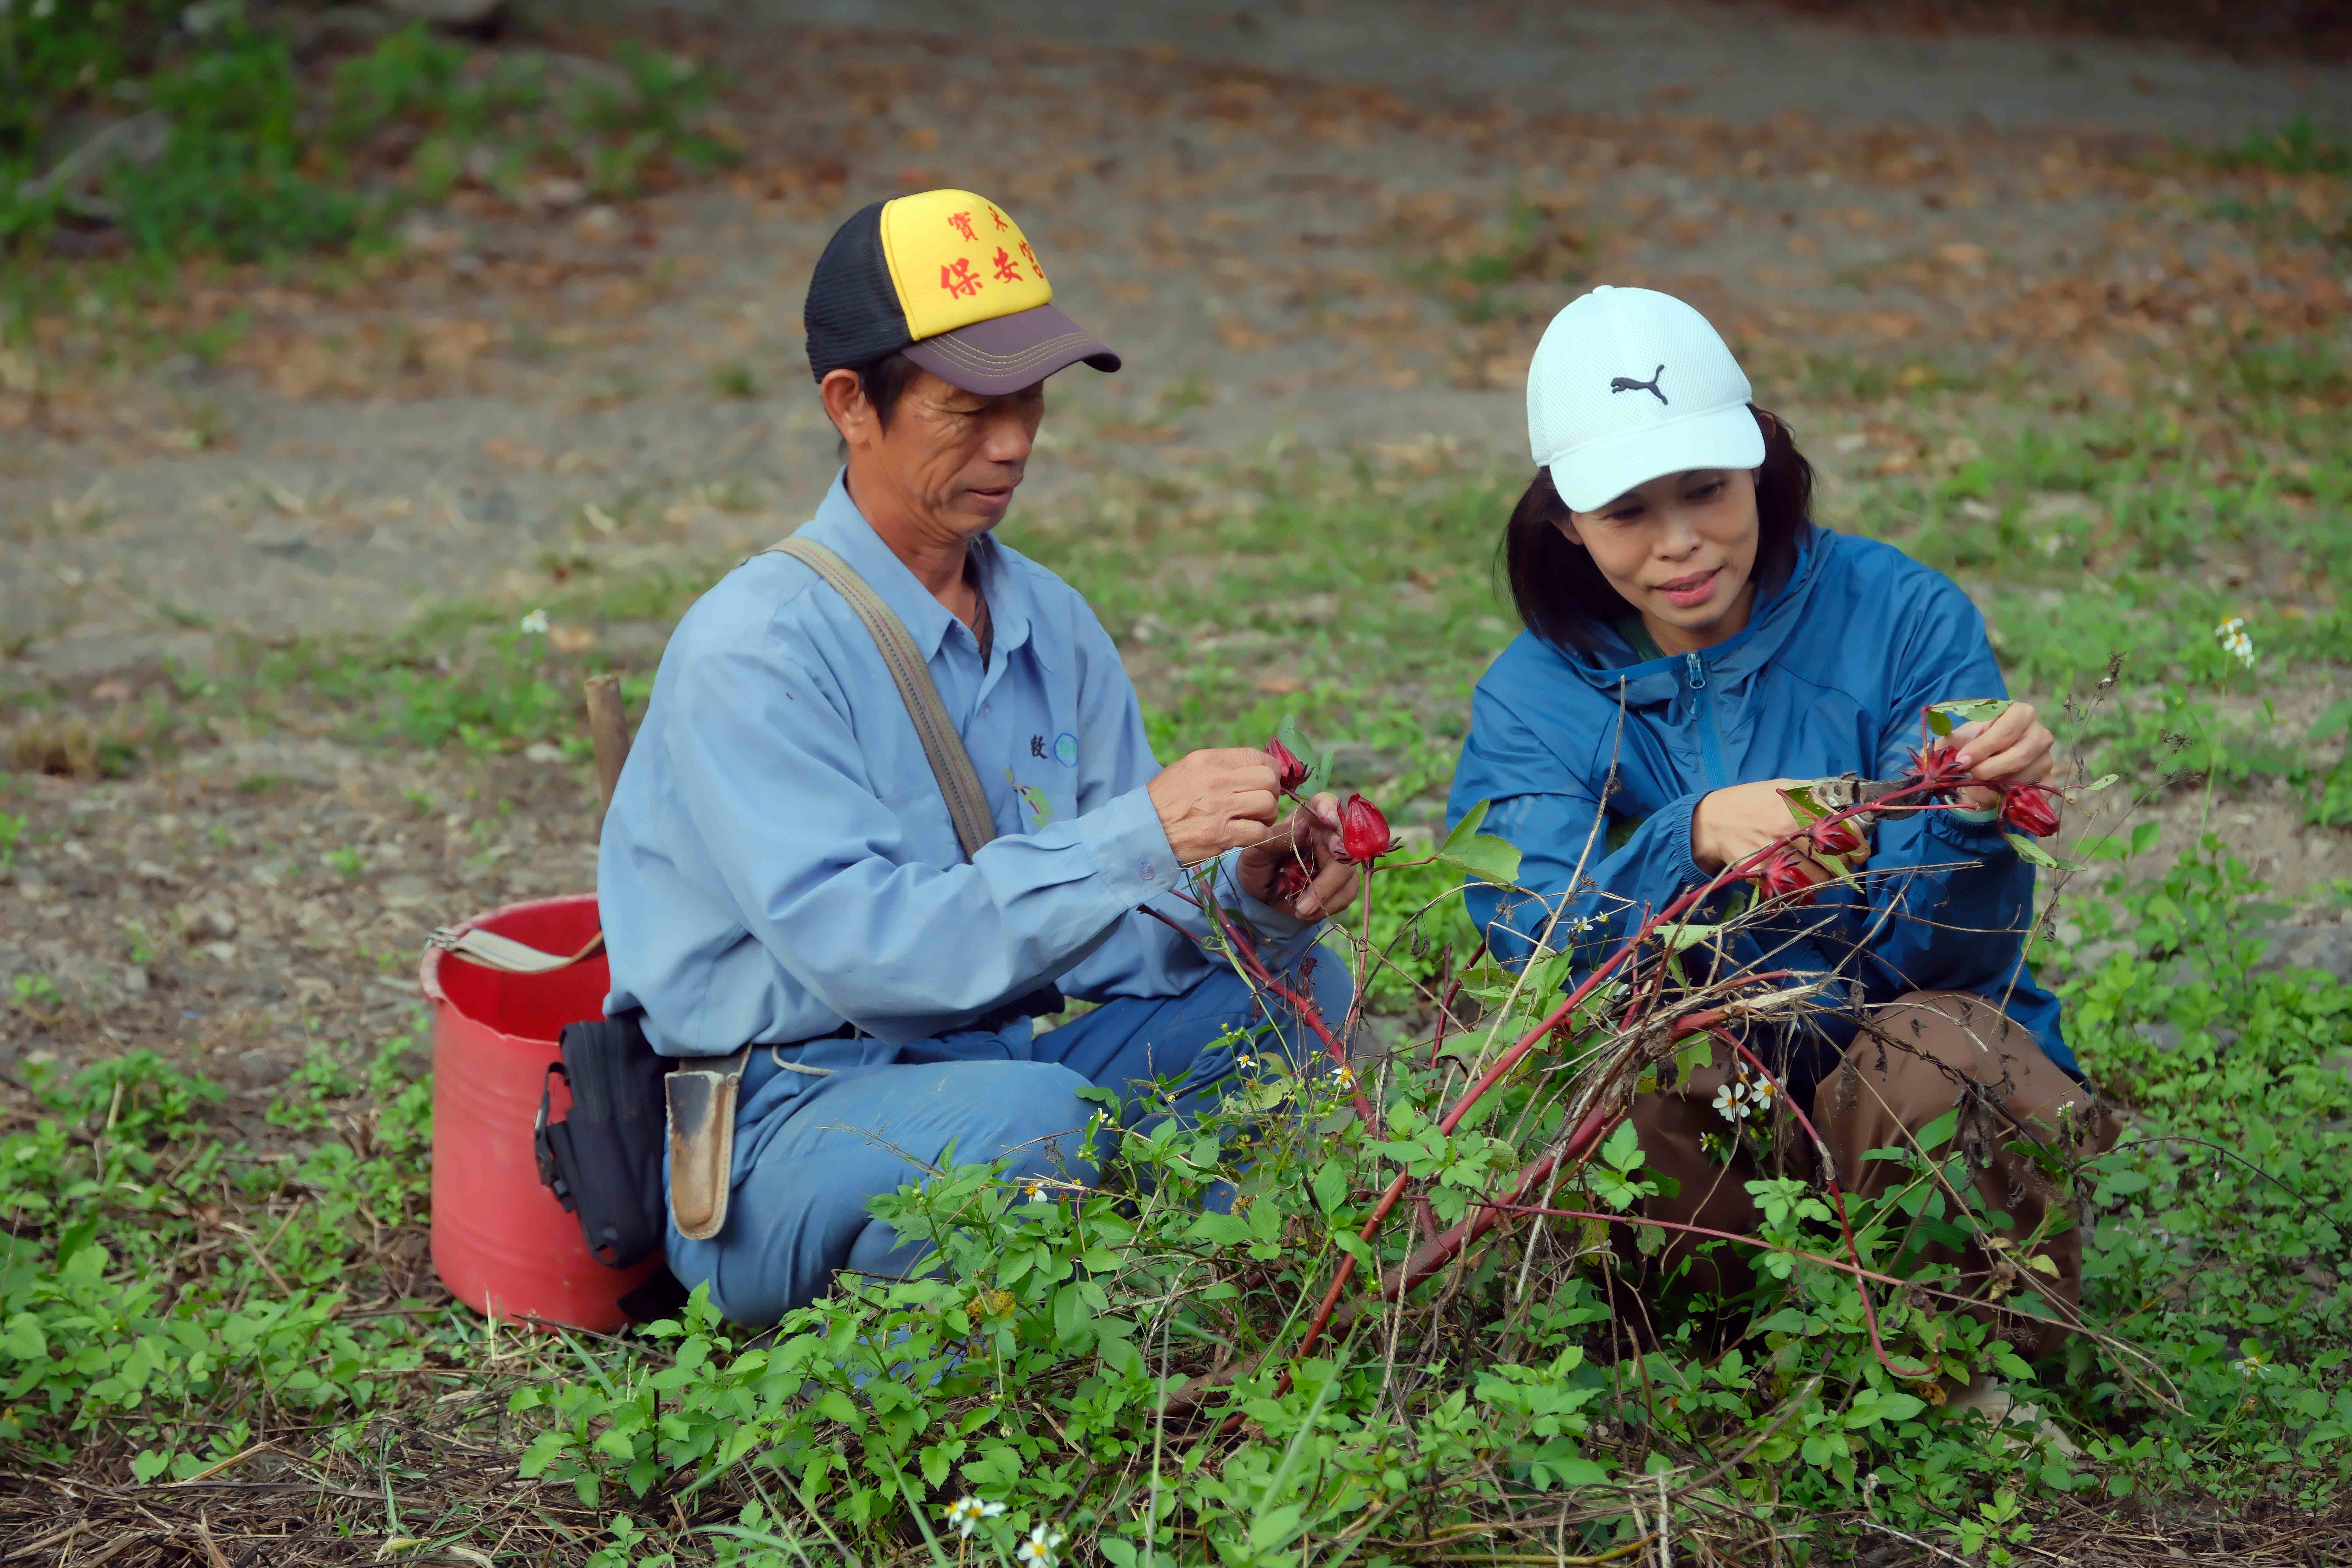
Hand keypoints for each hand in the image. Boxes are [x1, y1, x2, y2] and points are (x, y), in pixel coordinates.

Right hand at [1147, 748, 1281, 865]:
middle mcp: (1217, 780)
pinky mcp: (1221, 834)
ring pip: (1267, 805)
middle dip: (1271, 792)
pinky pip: (1258, 832)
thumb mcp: (1188, 769)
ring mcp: (1220, 808)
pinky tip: (1246, 834)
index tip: (1266, 781)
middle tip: (1261, 803)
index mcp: (1208, 760)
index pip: (1257, 756)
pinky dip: (1258, 835)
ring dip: (1266, 815)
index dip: (1270, 770)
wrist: (1143, 829)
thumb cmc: (1166, 800)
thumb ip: (1220, 766)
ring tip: (1254, 819)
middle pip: (1268, 779)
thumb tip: (1254, 768)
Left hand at [1235, 791, 1360, 921]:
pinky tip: (1306, 912)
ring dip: (1325, 896)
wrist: (1260, 894)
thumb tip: (1303, 826)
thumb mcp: (1256, 853)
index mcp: (1307, 818)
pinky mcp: (1344, 881)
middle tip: (1306, 901)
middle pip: (1344, 846)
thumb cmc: (1258, 865)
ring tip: (1299, 910)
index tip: (1327, 820)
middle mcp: (1328, 834)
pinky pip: (1347, 892)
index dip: (1330, 808)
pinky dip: (1328, 906)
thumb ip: (1276, 838)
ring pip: (1348, 873)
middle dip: (1328, 878)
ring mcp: (1339, 858)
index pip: (1326, 803)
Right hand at [1692, 778, 1870, 882]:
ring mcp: (1775, 854)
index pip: (1846, 832)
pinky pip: (1794, 890)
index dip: (1860, 845)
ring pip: (1818, 879)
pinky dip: (1803, 890)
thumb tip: (1845, 806)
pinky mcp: (1762, 873)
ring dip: (1824, 880)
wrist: (1710, 821)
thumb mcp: (1784, 787)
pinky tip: (1800, 882)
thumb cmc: (1750, 801)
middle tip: (1841, 864)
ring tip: (1820, 873)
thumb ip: (1814, 795)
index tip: (1860, 851)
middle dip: (1844, 865)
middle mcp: (1789, 830)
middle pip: (1836, 859)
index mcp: (1799, 807)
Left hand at [1934, 701, 2054, 811]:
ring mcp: (2047, 758)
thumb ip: (1948, 743)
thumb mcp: (1961, 738)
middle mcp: (2040, 733)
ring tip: (1982, 780)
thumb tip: (1932, 755)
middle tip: (1969, 775)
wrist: (1992, 761)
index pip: (2005, 731)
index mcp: (2020, 713)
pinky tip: (1999, 792)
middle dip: (1989, 768)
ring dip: (1998, 783)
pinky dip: (2012, 796)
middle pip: (2019, 755)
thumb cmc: (1977, 744)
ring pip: (2025, 776)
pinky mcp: (2048, 780)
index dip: (1982, 748)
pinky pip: (2032, 793)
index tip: (1962, 761)